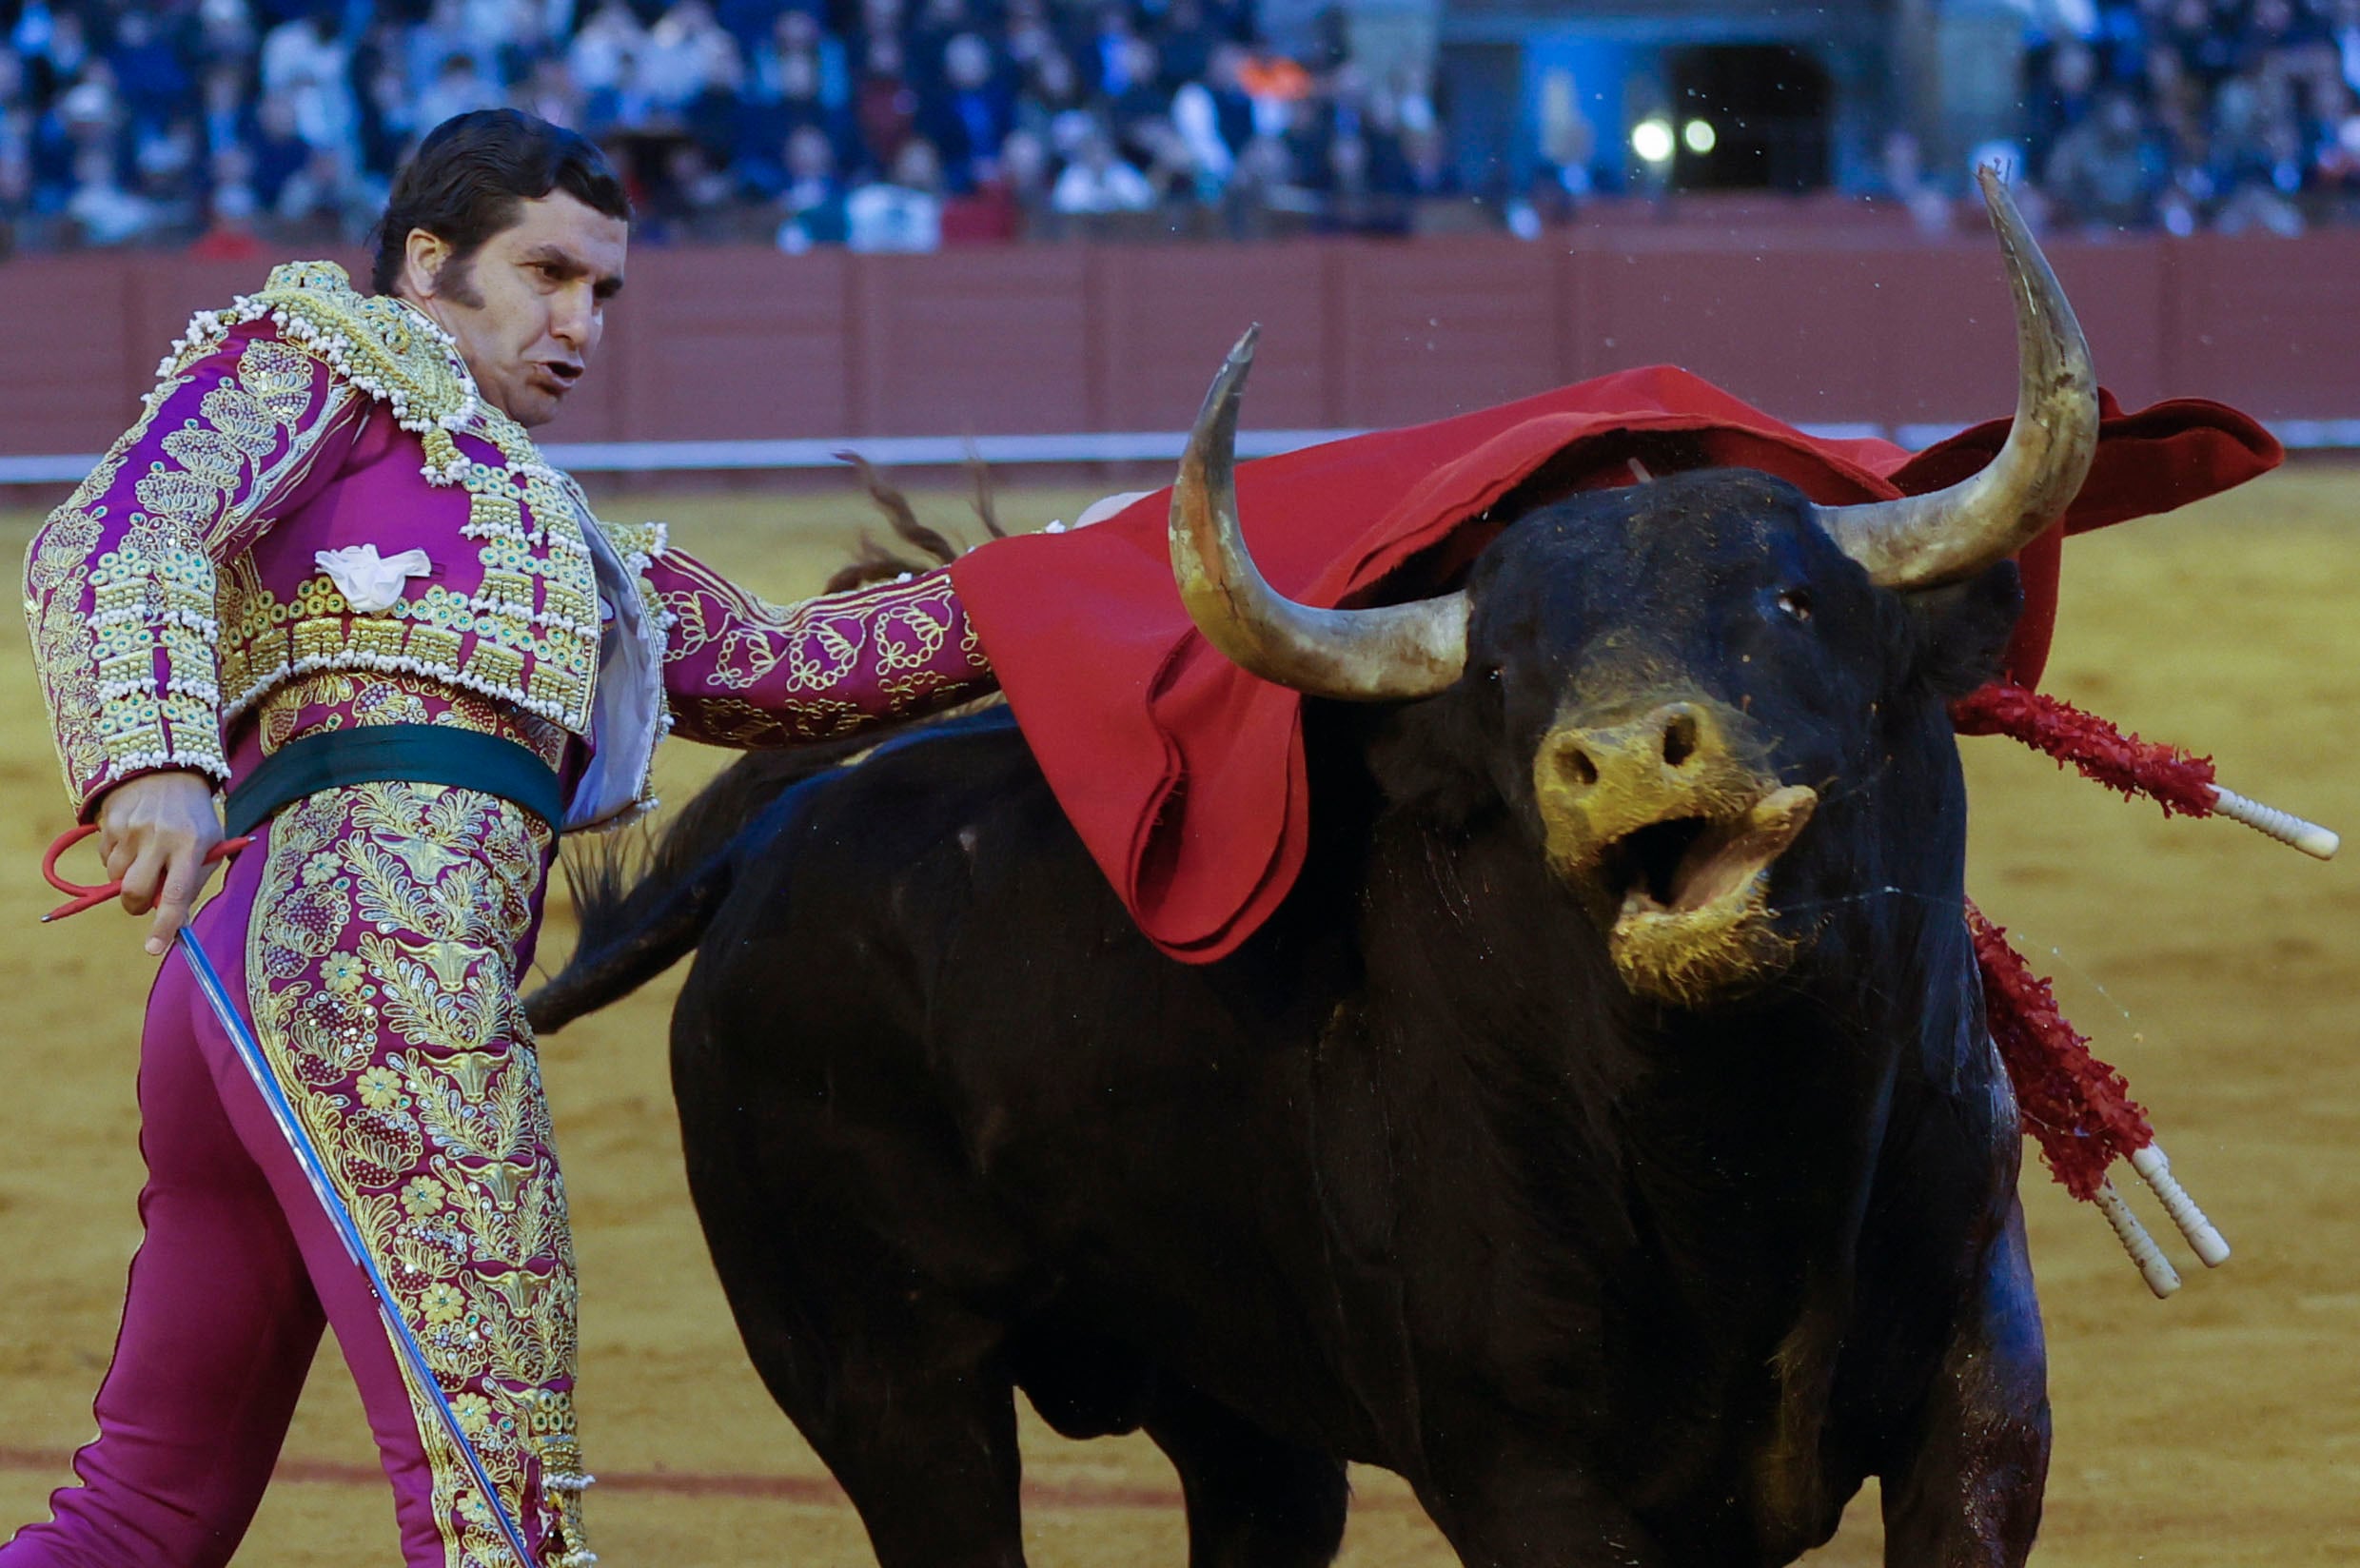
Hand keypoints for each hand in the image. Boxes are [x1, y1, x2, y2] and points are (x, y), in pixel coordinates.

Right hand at [94, 771, 223, 955]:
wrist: (166, 770)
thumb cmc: (194, 818)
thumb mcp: (209, 843)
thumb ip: (193, 881)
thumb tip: (176, 923)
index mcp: (193, 843)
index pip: (177, 892)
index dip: (165, 924)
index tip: (155, 949)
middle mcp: (160, 837)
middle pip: (135, 891)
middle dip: (137, 905)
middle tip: (145, 901)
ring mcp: (132, 830)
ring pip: (116, 879)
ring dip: (127, 881)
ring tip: (146, 858)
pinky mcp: (111, 824)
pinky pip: (106, 860)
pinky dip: (118, 861)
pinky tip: (134, 841)